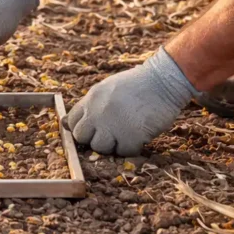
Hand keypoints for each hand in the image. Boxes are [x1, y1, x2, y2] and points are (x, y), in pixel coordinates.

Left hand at [65, 48, 196, 155]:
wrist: (163, 81)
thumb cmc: (139, 84)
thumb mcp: (109, 88)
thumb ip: (92, 104)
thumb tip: (70, 123)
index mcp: (92, 98)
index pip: (72, 121)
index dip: (82, 128)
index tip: (93, 130)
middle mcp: (97, 112)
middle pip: (81, 137)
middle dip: (94, 138)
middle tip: (111, 134)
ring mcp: (112, 126)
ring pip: (100, 148)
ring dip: (112, 145)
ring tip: (126, 133)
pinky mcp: (130, 137)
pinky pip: (124, 152)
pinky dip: (132, 147)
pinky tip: (140, 134)